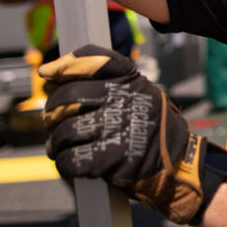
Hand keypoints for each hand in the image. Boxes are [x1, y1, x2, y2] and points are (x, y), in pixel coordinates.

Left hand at [41, 45, 220, 223]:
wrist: (179, 166)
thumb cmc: (150, 128)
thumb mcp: (139, 94)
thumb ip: (107, 80)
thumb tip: (53, 72)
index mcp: (132, 82)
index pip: (94, 60)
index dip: (65, 66)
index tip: (47, 74)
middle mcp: (126, 101)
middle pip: (70, 97)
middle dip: (52, 111)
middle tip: (51, 120)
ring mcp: (119, 130)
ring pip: (66, 130)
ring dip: (56, 142)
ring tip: (59, 146)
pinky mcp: (114, 159)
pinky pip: (72, 159)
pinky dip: (64, 162)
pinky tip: (69, 162)